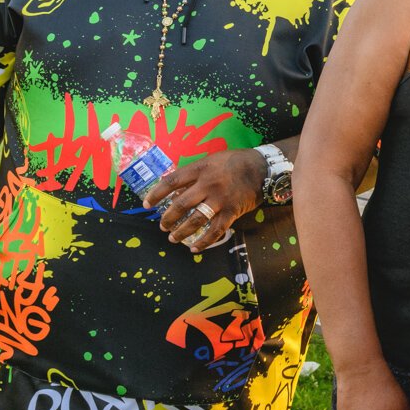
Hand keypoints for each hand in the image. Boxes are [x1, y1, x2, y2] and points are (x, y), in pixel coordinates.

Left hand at [146, 149, 265, 252]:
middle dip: (168, 218)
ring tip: (173, 238)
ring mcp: (221, 199)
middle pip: (181, 204)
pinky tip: (194, 248)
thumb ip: (194, 174)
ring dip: (182, 231)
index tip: (146, 204)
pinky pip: (216, 230)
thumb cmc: (235, 162)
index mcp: (201, 169)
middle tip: (162, 226)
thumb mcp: (212, 161)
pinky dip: (204, 241)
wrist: (263, 167)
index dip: (156, 194)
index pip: (172, 181)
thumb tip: (176, 191)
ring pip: (196, 219)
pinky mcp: (232, 211)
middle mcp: (208, 184)